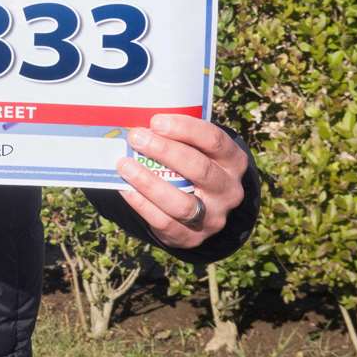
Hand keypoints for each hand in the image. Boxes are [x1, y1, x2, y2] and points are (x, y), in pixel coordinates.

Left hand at [117, 113, 248, 249]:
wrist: (204, 211)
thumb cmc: (192, 166)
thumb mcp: (196, 149)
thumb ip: (176, 137)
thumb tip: (135, 119)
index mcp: (233, 161)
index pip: (215, 141)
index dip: (185, 129)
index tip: (155, 121)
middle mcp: (229, 190)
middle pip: (200, 169)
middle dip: (165, 151)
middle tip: (136, 137)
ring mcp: (213, 217)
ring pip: (182, 203)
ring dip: (149, 182)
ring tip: (124, 164)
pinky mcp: (191, 237)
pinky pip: (164, 222)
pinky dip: (142, 204)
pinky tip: (125, 188)